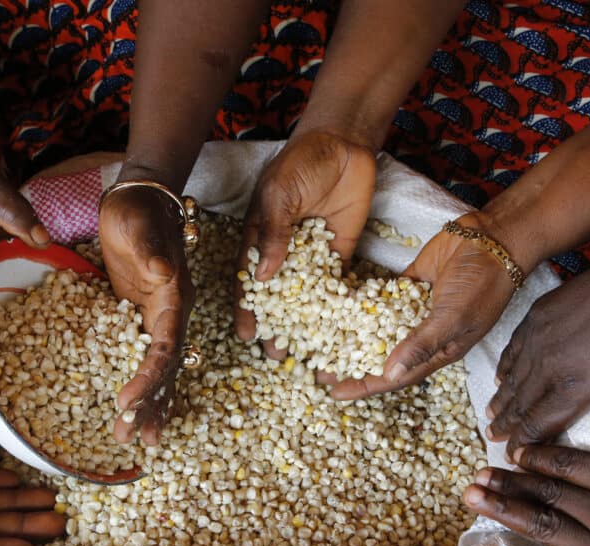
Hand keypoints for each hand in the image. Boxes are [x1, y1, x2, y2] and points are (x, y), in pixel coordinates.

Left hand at [98, 184, 193, 444]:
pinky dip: (141, 384)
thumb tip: (163, 273)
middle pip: (166, 369)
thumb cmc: (137, 210)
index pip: (164, 348)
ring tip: (135, 439)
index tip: (126, 402)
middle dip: (150, 404)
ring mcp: (159, 317)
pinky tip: (133, 408)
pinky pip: (146, 358)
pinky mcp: (143, 316)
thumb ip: (150, 250)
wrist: (140, 196)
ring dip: (150, 404)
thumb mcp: (138, 226)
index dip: (148, 378)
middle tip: (130, 438)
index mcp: (174, 298)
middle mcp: (173, 313)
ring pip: (159, 370)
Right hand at [234, 128, 375, 354]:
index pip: (249, 282)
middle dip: (276, 326)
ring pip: (306, 299)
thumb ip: (272, 233)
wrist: (343, 146)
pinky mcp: (339, 255)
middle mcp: (283, 254)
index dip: (246, 309)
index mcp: (259, 240)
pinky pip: (336, 287)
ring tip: (305, 353)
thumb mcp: (279, 195)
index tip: (246, 335)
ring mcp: (312, 257)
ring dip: (305, 326)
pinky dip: (336, 309)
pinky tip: (337, 332)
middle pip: (276, 298)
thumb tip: (263, 277)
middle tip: (275, 356)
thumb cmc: (300, 165)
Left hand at [330, 211, 516, 399]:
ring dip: (351, 335)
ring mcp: (414, 309)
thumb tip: (390, 372)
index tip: (334, 393)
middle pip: (380, 356)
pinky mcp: (408, 285)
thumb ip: (421, 344)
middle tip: (317, 369)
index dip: (365, 386)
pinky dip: (361, 303)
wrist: (493, 240)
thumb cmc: (483, 285)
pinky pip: (380, 299)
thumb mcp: (453, 319)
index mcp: (437, 352)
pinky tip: (336, 306)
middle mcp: (423, 334)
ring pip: (377, 328)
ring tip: (320, 341)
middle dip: (350, 364)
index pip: (395, 377)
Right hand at [486, 239, 589, 446]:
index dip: (523, 443)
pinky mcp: (537, 314)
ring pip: (511, 377)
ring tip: (491, 413)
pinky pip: (513, 348)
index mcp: (576, 388)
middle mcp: (549, 365)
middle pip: (519, 404)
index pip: (538, 424)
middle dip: (505, 425)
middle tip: (493, 437)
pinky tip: (501, 376)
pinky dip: (505, 366)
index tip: (514, 456)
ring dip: (501, 398)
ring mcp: (539, 337)